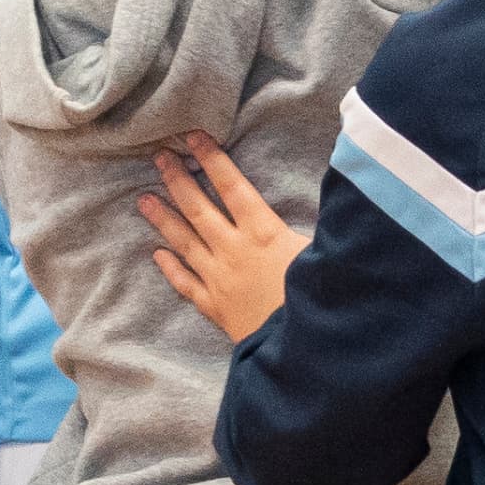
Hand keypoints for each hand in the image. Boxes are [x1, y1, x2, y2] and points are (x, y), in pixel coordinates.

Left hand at [141, 134, 309, 343]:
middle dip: (178, 181)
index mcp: (264, 232)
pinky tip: (158, 255)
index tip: (193, 137)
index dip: (212, 159)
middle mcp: (234, 251)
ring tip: (143, 199)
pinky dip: (171, 269)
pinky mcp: (217, 307)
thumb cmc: (321, 297)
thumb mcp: (325, 250)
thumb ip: (322, 221)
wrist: (303, 348)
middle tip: (159, 157)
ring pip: (186, 243)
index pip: (232, 186)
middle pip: (200, 209)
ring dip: (164, 220)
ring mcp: (220, 280)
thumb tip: (340, 190)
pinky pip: (186, 284)